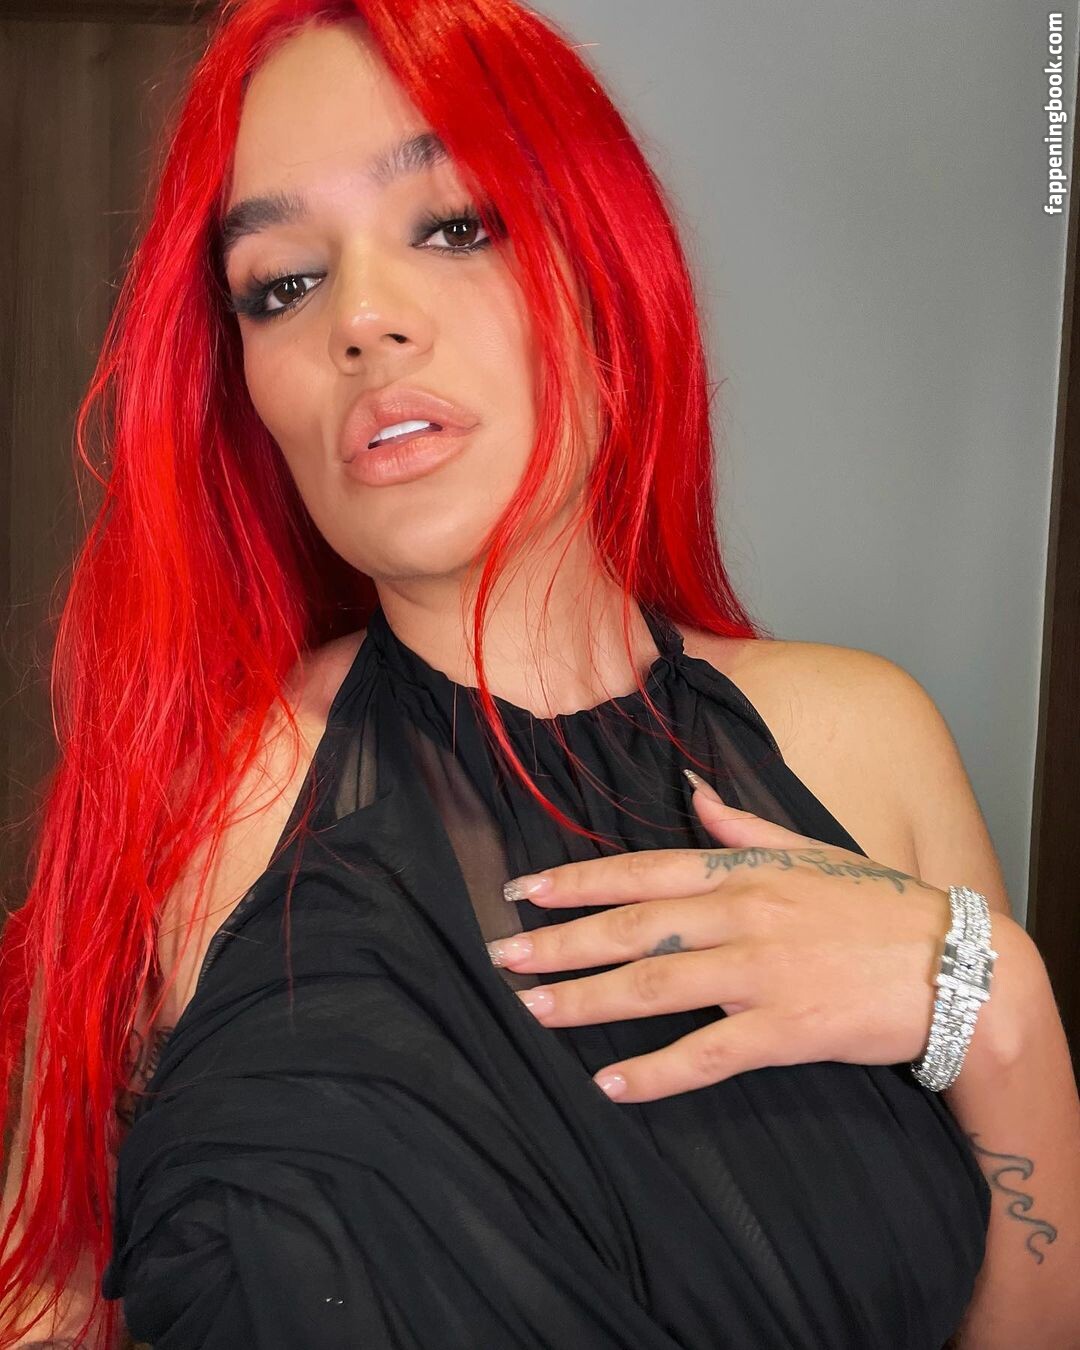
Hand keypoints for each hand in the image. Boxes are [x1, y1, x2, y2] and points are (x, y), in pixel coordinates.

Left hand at [489, 772, 1002, 1103]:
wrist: (955, 964)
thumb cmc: (877, 905)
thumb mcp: (809, 849)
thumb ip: (741, 826)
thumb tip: (691, 793)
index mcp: (742, 872)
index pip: (640, 872)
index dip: (575, 882)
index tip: (521, 891)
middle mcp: (742, 916)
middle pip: (633, 929)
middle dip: (560, 942)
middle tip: (503, 956)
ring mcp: (761, 973)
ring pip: (656, 986)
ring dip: (587, 1001)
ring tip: (533, 1011)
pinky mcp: (785, 1029)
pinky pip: (707, 1054)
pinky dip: (655, 1071)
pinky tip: (609, 1084)